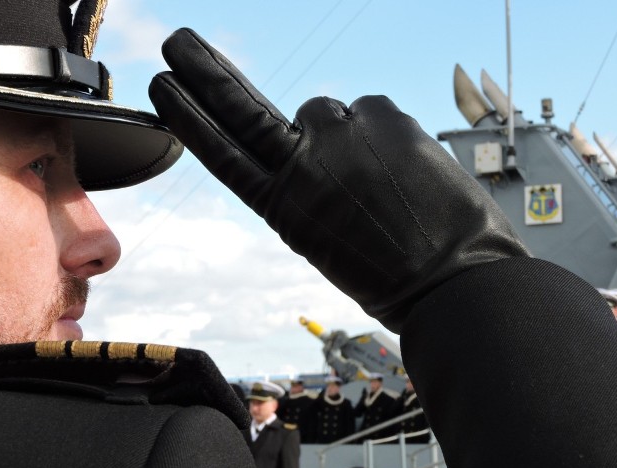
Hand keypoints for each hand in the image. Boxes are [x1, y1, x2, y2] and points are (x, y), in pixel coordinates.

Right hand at [149, 29, 527, 332]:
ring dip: (346, 137)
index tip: (164, 86)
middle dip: (204, 71)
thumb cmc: (392, 274)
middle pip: (240, 108)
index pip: (224, 153)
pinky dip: (385, 136)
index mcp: (284, 208)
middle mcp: (301, 166)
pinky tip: (407, 171)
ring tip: (383, 182)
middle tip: (178, 41)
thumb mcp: (330, 239)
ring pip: (326, 113)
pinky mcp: (382, 115)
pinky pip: (373, 114)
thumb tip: (328, 144)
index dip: (191, 118)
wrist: (452, 278)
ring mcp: (339, 135)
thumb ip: (313, 189)